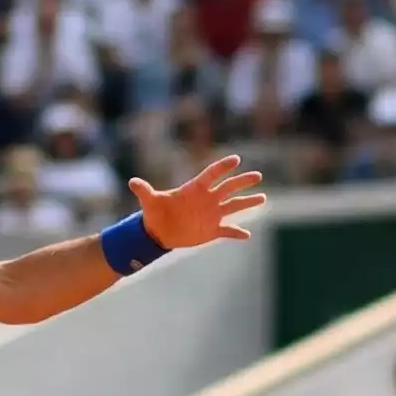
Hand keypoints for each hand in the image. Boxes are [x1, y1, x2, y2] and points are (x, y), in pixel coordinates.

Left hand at [130, 156, 268, 250]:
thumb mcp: (150, 201)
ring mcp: (212, 214)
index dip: (223, 167)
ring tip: (263, 198)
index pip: (211, 174)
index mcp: (195, 189)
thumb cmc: (155, 212)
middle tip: (257, 176)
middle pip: (229, 187)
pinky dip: (237, 233)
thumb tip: (132, 182)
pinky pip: (228, 230)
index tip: (236, 160)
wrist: (160, 231)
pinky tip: (247, 236)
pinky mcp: (212, 229)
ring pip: (234, 206)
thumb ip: (144, 191)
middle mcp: (208, 199)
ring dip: (248, 202)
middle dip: (243, 182)